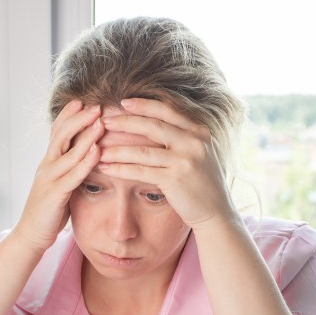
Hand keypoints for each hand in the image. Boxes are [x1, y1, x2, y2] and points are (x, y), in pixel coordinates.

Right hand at [13, 101, 103, 250]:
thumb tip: (84, 155)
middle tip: (95, 105)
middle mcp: (46, 165)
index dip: (68, 116)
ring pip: (68, 151)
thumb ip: (68, 168)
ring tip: (100, 121)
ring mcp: (49, 178)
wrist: (32, 234)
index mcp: (48, 162)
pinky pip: (73, 174)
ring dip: (85, 135)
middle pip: (61, 135)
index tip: (82, 101)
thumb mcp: (59, 183)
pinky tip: (97, 151)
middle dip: (79, 119)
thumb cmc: (49, 210)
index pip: (56, 132)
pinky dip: (86, 161)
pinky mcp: (55, 194)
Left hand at [97, 98, 236, 229]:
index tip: (123, 102)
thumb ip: (183, 136)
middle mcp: (193, 142)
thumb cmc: (202, 183)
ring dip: (118, 149)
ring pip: (143, 150)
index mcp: (198, 131)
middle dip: (125, 122)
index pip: (168, 110)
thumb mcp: (199, 152)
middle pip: (153, 125)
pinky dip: (121, 169)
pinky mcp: (175, 180)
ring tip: (99, 148)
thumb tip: (154, 121)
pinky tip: (107, 168)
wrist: (216, 212)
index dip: (144, 105)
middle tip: (104, 120)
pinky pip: (141, 171)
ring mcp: (185, 161)